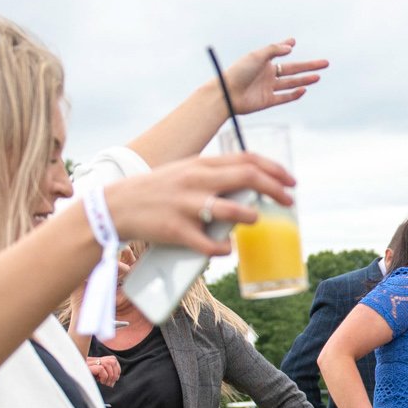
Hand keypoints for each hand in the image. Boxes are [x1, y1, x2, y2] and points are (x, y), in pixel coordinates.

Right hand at [85, 355, 121, 387]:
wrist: (72, 385)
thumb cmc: (84, 385)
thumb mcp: (95, 378)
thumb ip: (104, 375)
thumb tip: (116, 377)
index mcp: (94, 361)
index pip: (112, 359)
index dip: (117, 369)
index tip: (115, 378)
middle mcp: (91, 360)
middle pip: (112, 360)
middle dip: (116, 373)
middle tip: (111, 383)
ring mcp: (88, 363)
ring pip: (108, 363)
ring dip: (110, 376)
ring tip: (105, 383)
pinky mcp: (86, 367)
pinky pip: (101, 369)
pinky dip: (104, 377)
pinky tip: (100, 382)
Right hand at [100, 153, 292, 254]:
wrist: (116, 206)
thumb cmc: (157, 190)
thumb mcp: (185, 172)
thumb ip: (214, 175)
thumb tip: (250, 184)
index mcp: (200, 164)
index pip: (246, 159)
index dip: (274, 170)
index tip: (291, 182)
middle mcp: (196, 181)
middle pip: (247, 178)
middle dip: (275, 190)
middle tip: (289, 202)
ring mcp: (186, 206)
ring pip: (232, 211)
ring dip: (250, 217)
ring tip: (253, 220)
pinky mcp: (176, 230)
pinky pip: (209, 243)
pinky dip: (223, 248)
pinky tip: (226, 248)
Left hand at [217, 39, 327, 116]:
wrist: (227, 94)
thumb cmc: (238, 72)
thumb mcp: (256, 56)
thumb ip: (274, 50)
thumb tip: (291, 47)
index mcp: (262, 61)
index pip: (278, 53)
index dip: (286, 47)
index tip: (293, 42)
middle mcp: (267, 74)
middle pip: (292, 69)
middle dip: (309, 66)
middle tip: (324, 63)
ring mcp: (268, 88)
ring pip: (291, 83)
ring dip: (305, 79)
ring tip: (318, 76)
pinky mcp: (268, 101)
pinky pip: (284, 97)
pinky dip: (294, 94)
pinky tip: (304, 89)